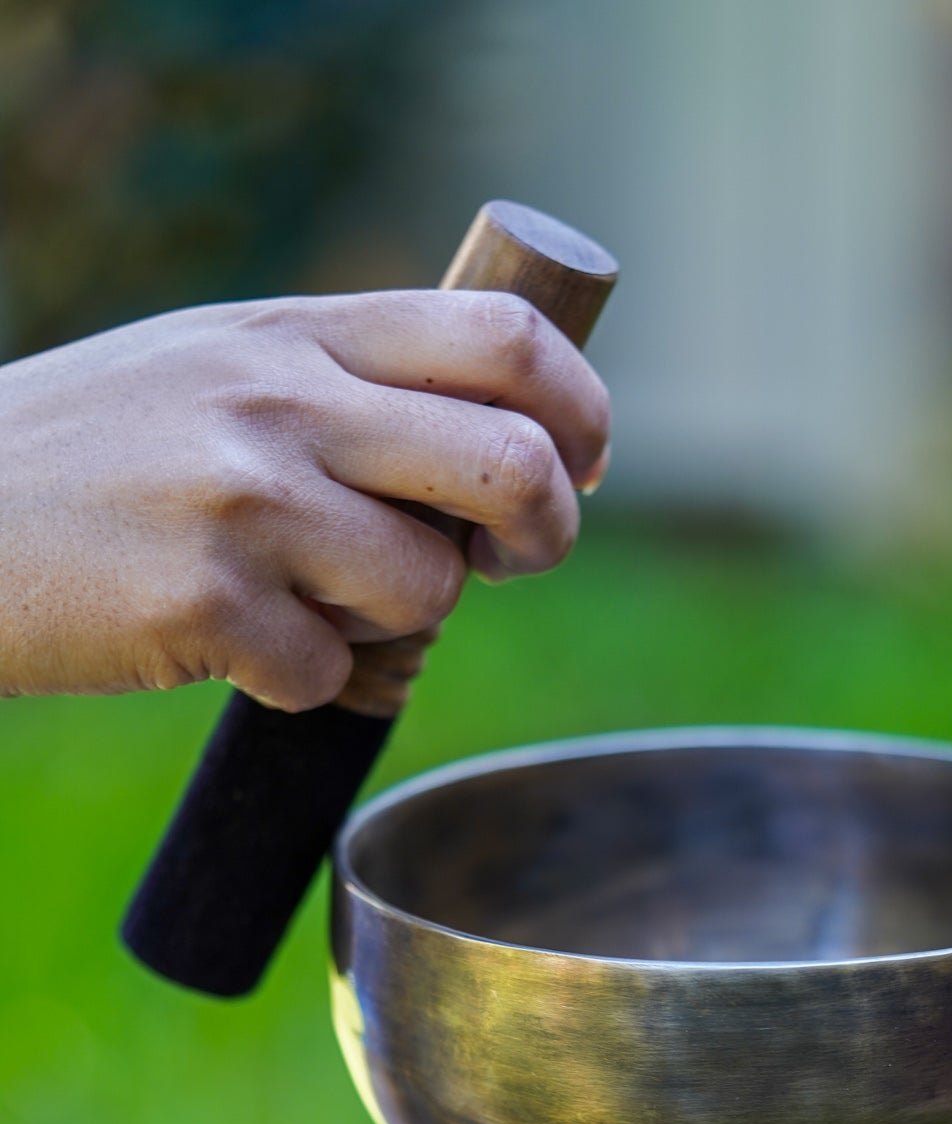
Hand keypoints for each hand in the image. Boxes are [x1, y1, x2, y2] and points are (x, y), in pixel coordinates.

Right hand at [0, 291, 608, 705]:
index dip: (579, 412)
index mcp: (298, 333)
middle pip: (511, 465)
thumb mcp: (218, 367)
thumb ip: (344, 385)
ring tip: (301, 601)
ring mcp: (247, 503)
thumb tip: (501, 447)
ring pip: (429, 592)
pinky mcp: (209, 606)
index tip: (579, 466)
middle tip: (516, 561)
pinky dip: (301, 685)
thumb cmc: (96, 456)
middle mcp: (283, 402)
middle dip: (546, 533)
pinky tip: (230, 646)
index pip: (505, 342)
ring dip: (390, 624)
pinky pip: (333, 678)